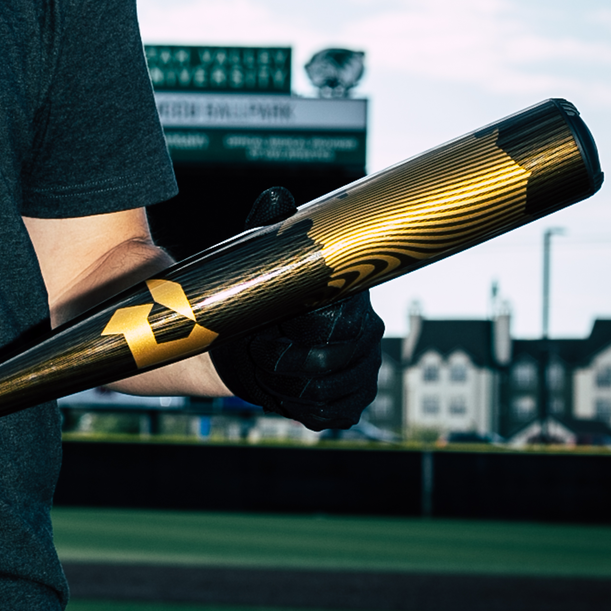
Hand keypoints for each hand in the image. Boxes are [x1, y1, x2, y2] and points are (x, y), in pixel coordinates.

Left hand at [209, 186, 384, 430]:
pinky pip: (326, 414)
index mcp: (353, 298)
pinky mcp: (353, 403)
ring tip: (271, 366)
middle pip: (324, 362)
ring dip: (284, 385)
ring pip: (321, 392)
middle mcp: (369, 334)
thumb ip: (270, 228)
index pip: (333, 321)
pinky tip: (285, 390)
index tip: (275, 323)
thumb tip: (277, 195)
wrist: (241, 348)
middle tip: (262, 346)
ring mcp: (365, 372)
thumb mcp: (259, 262)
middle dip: (281, 360)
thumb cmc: (254, 299)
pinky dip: (296, 407)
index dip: (296, 328)